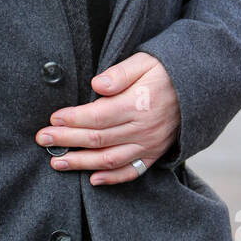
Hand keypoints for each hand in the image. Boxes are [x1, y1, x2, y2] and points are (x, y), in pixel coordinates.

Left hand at [34, 52, 180, 184]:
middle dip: (67, 140)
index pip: (98, 116)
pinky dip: (112, 179)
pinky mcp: (154, 154)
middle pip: (98, 139)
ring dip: (81, 163)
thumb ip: (120, 73)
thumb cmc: (165, 72)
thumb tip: (97, 84)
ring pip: (110, 159)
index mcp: (138, 104)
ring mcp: (149, 145)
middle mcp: (143, 129)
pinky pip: (132, 171)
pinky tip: (92, 179)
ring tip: (57, 162)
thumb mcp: (145, 61)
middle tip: (43, 139)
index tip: (53, 118)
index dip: (73, 118)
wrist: (198, 89)